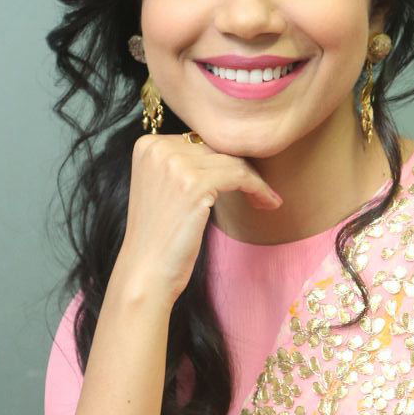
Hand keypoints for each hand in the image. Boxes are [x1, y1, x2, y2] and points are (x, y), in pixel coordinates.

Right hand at [116, 134, 282, 308]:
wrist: (145, 272)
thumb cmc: (158, 238)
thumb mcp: (163, 189)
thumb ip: (182, 165)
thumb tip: (223, 153)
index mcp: (147, 145)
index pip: (198, 142)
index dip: (224, 160)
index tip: (243, 178)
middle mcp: (157, 148)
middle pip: (215, 149)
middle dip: (242, 169)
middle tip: (261, 190)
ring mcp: (174, 164)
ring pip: (231, 161)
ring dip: (255, 181)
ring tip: (267, 199)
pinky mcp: (193, 183)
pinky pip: (239, 177)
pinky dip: (258, 189)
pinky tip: (267, 203)